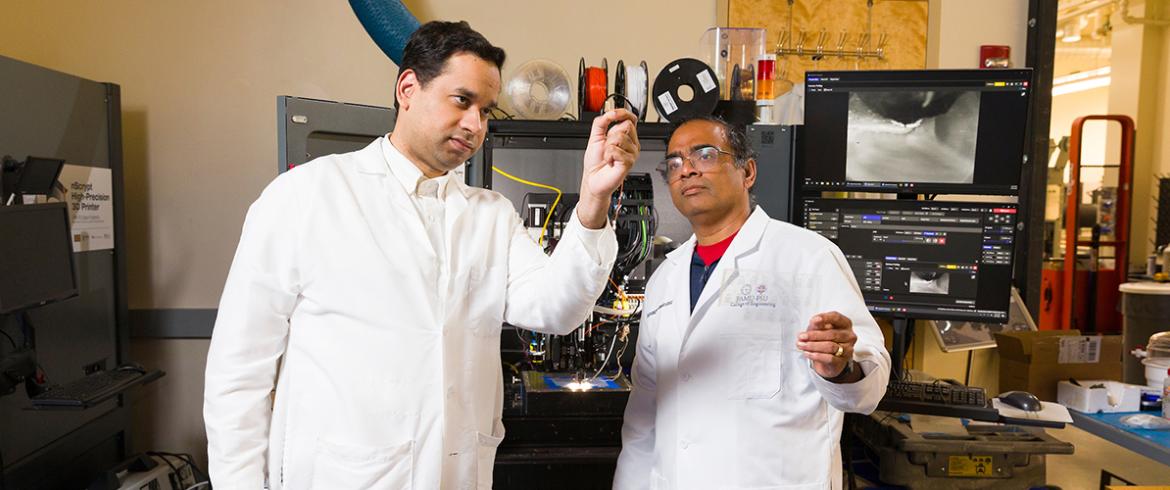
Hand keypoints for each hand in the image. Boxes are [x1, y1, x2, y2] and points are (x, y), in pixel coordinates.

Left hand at [577, 109, 639, 227]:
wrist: (593, 179)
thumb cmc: (595, 162)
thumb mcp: (595, 137)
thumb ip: (601, 122)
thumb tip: (611, 112)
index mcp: (625, 136)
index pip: (630, 118)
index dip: (623, 113)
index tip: (614, 114)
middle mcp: (631, 144)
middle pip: (627, 125)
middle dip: (611, 134)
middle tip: (607, 146)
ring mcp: (632, 153)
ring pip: (620, 137)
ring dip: (608, 146)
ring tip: (608, 156)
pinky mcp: (629, 162)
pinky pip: (617, 150)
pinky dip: (608, 155)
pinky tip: (610, 162)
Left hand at [796, 311, 857, 380]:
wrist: (827, 359)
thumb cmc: (824, 339)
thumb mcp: (818, 329)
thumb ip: (817, 324)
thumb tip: (815, 320)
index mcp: (844, 324)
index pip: (836, 318)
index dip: (825, 318)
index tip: (813, 320)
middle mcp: (849, 336)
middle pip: (832, 334)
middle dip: (814, 335)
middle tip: (801, 337)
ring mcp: (848, 349)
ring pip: (830, 346)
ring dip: (813, 346)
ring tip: (801, 345)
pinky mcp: (842, 361)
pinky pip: (829, 358)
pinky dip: (816, 355)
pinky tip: (807, 353)